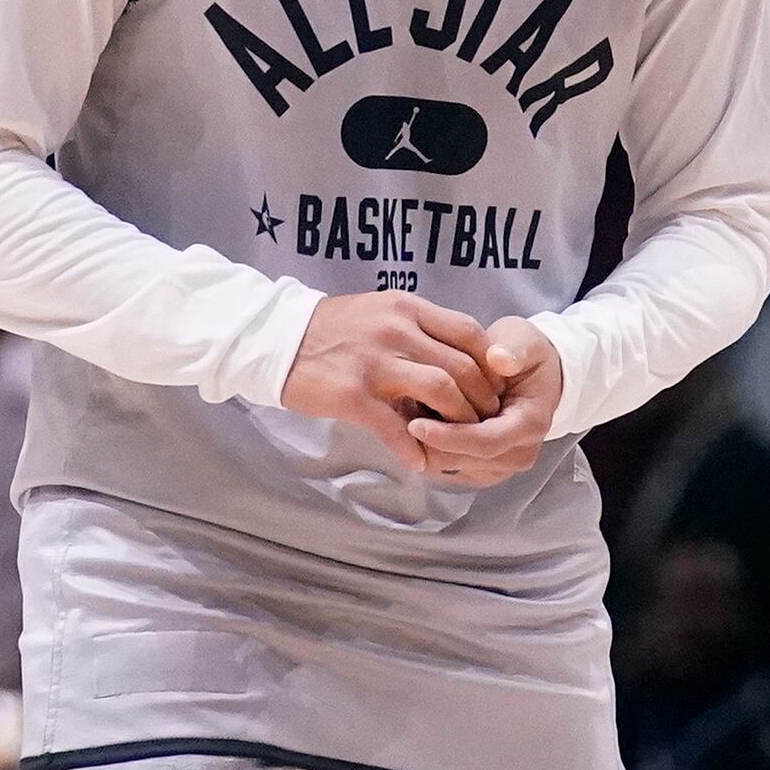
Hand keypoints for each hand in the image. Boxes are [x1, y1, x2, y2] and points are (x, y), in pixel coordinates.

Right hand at [281, 292, 500, 472]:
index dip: (490, 364)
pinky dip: (412, 448)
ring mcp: (375, 362)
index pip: (469, 332)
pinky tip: (418, 462)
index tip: (494, 387)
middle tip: (485, 421)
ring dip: (457, 422)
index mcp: (406, 308)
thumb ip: (415, 328)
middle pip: (461, 366)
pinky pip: (394, 426)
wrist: (275, 337)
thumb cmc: (329, 328)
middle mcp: (396, 330)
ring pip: (440, 391)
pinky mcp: (352, 393)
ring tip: (458, 440)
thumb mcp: (379, 312)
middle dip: (481, 399)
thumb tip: (454, 354)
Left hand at [406, 317, 561, 488]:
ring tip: (401, 413)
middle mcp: (519, 452)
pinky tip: (412, 419)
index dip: (449, 436)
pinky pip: (447, 465)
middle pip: (463, 460)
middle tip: (396, 414)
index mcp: (531, 424)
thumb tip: (499, 359)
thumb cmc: (525, 354)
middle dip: (429, 442)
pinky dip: (427, 446)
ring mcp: (500, 465)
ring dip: (423, 445)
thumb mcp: (523, 342)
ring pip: (449, 466)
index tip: (414, 424)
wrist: (533, 372)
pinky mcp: (481, 468)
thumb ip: (514, 351)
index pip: (486, 441)